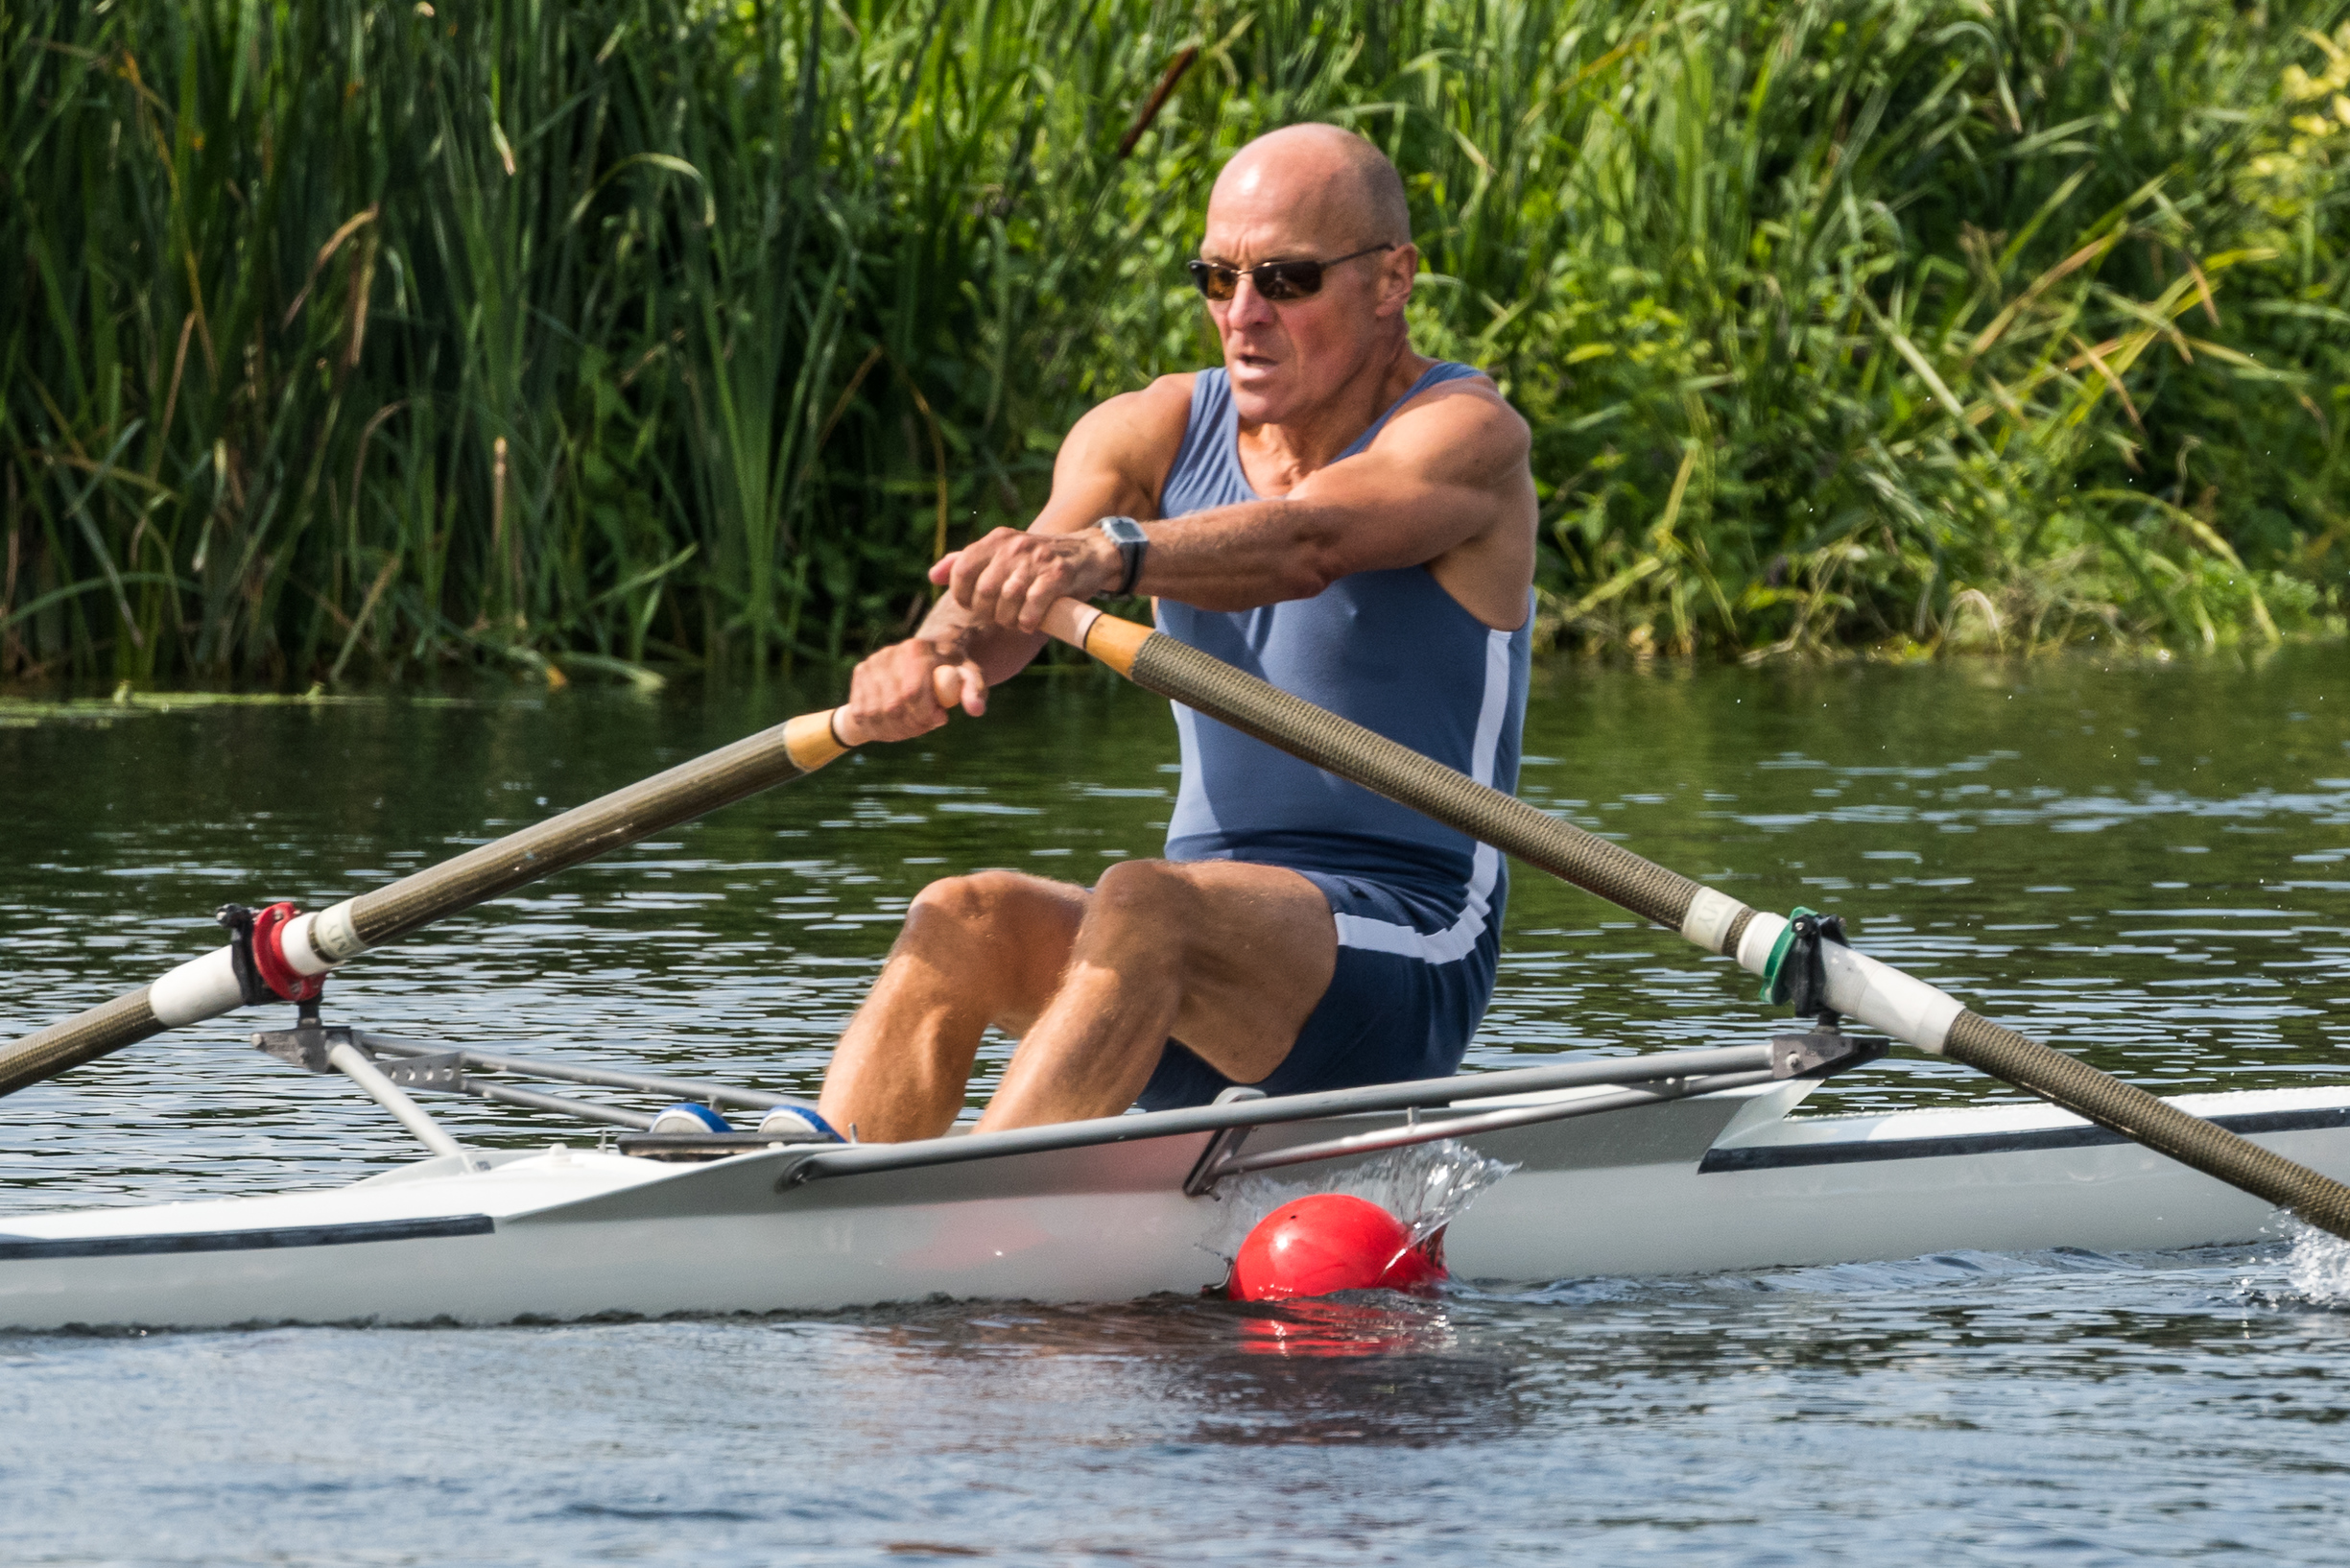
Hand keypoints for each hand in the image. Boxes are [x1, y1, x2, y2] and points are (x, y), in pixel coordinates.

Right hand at [842, 636, 986, 743]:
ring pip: (873, 714)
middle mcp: (888, 655)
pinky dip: (877, 728)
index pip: (912, 693)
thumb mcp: (970, 675)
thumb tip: (976, 710)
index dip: (924, 715)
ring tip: (913, 726)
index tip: (940, 719)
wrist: (929, 653)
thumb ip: (975, 691)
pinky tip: (895, 726)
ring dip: (894, 731)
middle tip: (927, 726)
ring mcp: (870, 664)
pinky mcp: (860, 674)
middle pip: (891, 707)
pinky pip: (861, 714)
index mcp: (916, 651)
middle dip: (911, 727)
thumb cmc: (951, 668)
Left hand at [930, 527, 1122, 632]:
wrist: (1088, 552)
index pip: (962, 569)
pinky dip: (1028, 620)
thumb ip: (966, 563)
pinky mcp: (1058, 574)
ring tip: (1015, 622)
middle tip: (998, 618)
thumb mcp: (1002, 554)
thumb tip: (933, 576)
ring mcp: (1037, 559)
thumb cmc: (1038, 561)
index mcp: (996, 540)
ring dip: (1009, 619)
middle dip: (988, 612)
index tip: (973, 607)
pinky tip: (1029, 624)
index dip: (962, 595)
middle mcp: (1014, 546)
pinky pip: (1033, 604)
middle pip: (984, 590)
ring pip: (1008, 599)